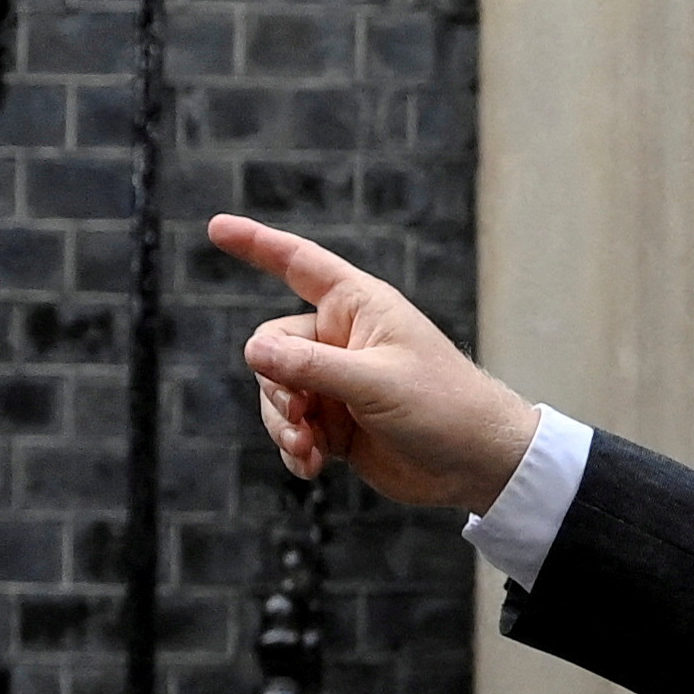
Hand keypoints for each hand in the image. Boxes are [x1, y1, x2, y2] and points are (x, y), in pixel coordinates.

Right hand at [210, 214, 539, 512]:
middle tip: (300, 413)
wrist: (477, 464)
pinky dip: (294, 447)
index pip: (300, 265)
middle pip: (272, 346)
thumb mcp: (375, 382)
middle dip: (275, 383)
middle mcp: (345, 338)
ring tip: (307, 448)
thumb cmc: (443, 407)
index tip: (216, 226)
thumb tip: (251, 350)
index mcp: (361, 307)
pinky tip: (311, 467)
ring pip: (275, 390)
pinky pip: (291, 427)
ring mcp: (339, 381)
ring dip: (283, 422)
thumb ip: (311, 367)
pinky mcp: (336, 422)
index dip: (258, 244)